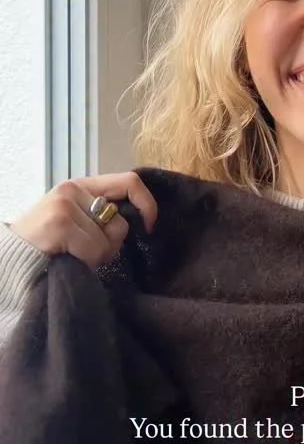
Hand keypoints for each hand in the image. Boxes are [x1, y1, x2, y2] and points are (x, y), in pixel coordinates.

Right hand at [9, 172, 157, 270]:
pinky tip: (66, 259)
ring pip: (108, 240)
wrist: (10, 260)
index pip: (130, 181)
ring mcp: (66, 204)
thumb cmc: (45, 245)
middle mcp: (73, 189)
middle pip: (120, 222)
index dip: (147, 204)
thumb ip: (100, 215)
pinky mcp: (60, 222)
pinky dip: (85, 262)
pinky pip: (94, 250)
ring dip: (96, 257)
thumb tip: (138, 221)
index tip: (149, 227)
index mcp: (80, 186)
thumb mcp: (74, 221)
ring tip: (72, 255)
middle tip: (86, 253)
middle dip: (110, 246)